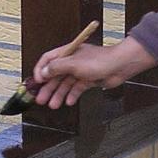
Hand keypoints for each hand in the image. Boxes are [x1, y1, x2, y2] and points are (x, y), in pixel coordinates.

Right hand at [31, 36, 156, 109]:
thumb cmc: (100, 60)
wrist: (120, 66)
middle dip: (48, 88)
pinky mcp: (89, 79)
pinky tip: (68, 102)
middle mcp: (72, 61)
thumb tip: (43, 72)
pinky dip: (72, 95)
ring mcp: (80, 70)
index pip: (48, 60)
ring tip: (53, 105)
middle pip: (55, 75)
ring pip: (65, 84)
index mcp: (67, 52)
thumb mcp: (74, 63)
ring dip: (58, 94)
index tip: (36, 82)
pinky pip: (76, 88)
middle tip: (41, 99)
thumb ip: (56, 68)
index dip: (40, 70)